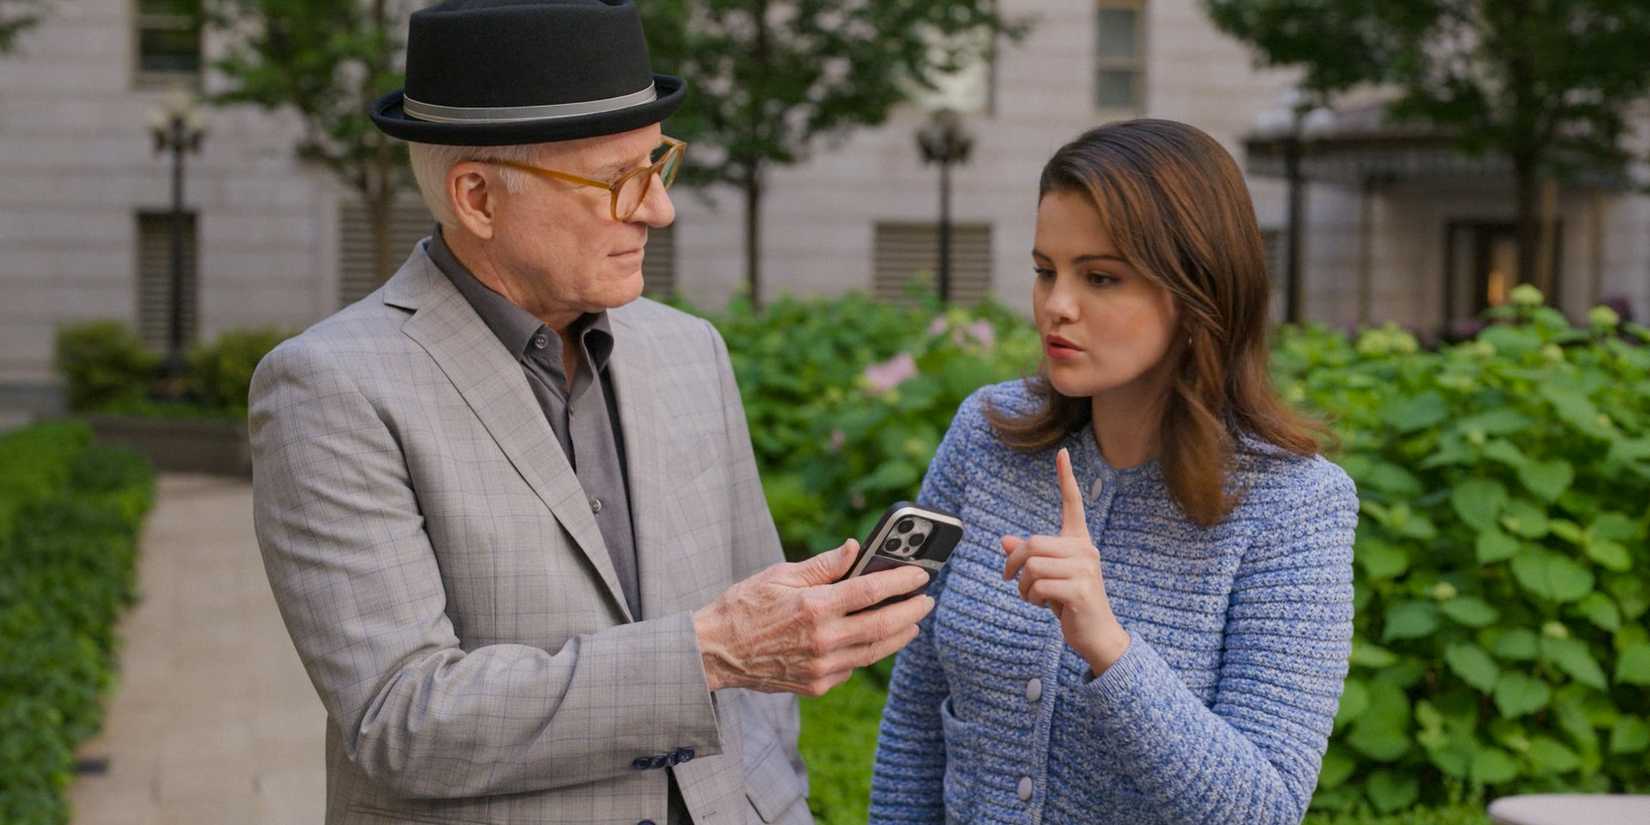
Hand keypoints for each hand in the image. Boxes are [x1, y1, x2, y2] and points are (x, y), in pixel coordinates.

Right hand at [693, 539, 934, 695]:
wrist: (713, 652)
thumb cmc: (743, 606)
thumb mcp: (779, 575)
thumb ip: (823, 565)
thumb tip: (855, 548)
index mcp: (814, 607)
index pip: (871, 591)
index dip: (902, 582)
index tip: (921, 575)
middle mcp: (822, 640)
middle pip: (883, 626)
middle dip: (911, 612)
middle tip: (927, 601)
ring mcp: (821, 667)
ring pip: (873, 651)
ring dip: (898, 636)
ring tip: (911, 622)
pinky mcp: (816, 685)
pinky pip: (851, 667)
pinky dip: (866, 651)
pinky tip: (872, 639)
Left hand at [1002, 447, 1129, 675]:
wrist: (1097, 635)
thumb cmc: (1070, 603)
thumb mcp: (1047, 577)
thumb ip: (1029, 558)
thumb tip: (1005, 540)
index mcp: (1079, 542)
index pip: (1072, 504)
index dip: (1065, 478)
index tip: (1061, 452)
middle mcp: (1085, 550)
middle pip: (1032, 543)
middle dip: (1013, 564)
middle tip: (1011, 580)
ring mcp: (1085, 568)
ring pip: (1032, 565)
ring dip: (1023, 587)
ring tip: (1035, 597)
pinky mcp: (1080, 589)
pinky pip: (1038, 585)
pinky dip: (1032, 598)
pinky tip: (1045, 606)